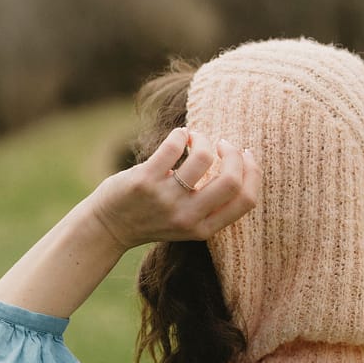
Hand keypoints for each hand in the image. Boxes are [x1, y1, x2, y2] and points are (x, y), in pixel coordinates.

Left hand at [88, 127, 259, 250]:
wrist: (110, 226)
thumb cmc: (153, 217)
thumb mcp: (188, 221)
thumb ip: (211, 203)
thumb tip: (238, 163)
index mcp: (204, 229)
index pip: (246, 201)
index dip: (252, 173)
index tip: (245, 155)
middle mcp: (188, 217)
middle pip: (231, 180)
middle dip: (234, 154)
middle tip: (223, 144)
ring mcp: (166, 199)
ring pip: (203, 158)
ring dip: (204, 138)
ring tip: (194, 138)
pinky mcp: (145, 181)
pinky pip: (174, 146)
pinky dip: (181, 133)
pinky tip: (179, 136)